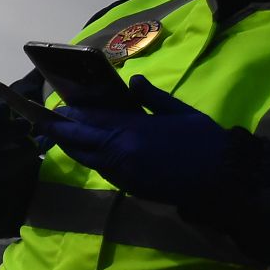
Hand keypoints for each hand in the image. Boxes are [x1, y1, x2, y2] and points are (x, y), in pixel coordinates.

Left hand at [46, 76, 232, 208]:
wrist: (224, 177)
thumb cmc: (204, 140)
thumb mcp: (179, 111)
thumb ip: (151, 97)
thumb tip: (133, 81)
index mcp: (132, 130)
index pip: (91, 119)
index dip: (71, 114)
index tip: (58, 107)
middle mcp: (121, 153)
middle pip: (79, 141)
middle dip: (59, 130)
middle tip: (45, 121)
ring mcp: (124, 173)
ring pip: (87, 159)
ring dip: (73, 146)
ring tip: (62, 135)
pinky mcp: (131, 188)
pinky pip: (104, 171)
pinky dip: (93, 160)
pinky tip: (91, 152)